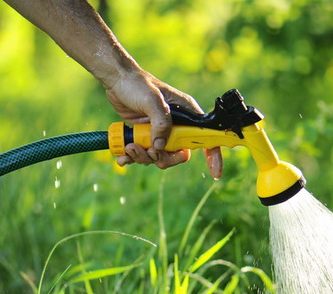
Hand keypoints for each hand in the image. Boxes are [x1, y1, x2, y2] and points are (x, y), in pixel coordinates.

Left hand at [105, 70, 222, 177]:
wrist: (117, 81)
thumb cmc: (137, 84)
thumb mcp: (152, 99)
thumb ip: (160, 122)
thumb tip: (160, 147)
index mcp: (186, 114)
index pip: (205, 137)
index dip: (213, 155)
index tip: (215, 173)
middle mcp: (176, 125)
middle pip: (179, 154)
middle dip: (163, 158)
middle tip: (149, 152)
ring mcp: (160, 132)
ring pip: (159, 157)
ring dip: (143, 157)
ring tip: (129, 147)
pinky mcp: (145, 136)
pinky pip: (143, 154)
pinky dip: (132, 158)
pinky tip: (122, 155)